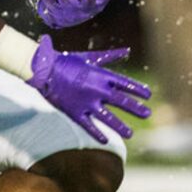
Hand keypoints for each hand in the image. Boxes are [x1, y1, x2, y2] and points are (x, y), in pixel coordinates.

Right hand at [26, 36, 151, 143]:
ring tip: (130, 134)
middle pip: (122, 102)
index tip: (148, 96)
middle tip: (147, 114)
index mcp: (102, 76)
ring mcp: (86, 103)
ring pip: (108, 118)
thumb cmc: (67, 61)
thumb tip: (127, 50)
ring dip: (120, 127)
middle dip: (136, 109)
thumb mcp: (90, 57)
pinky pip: (89, 126)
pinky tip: (105, 141)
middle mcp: (97, 90)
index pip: (126, 85)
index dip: (138, 90)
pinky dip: (97, 134)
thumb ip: (109, 56)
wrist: (44, 69)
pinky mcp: (75, 112)